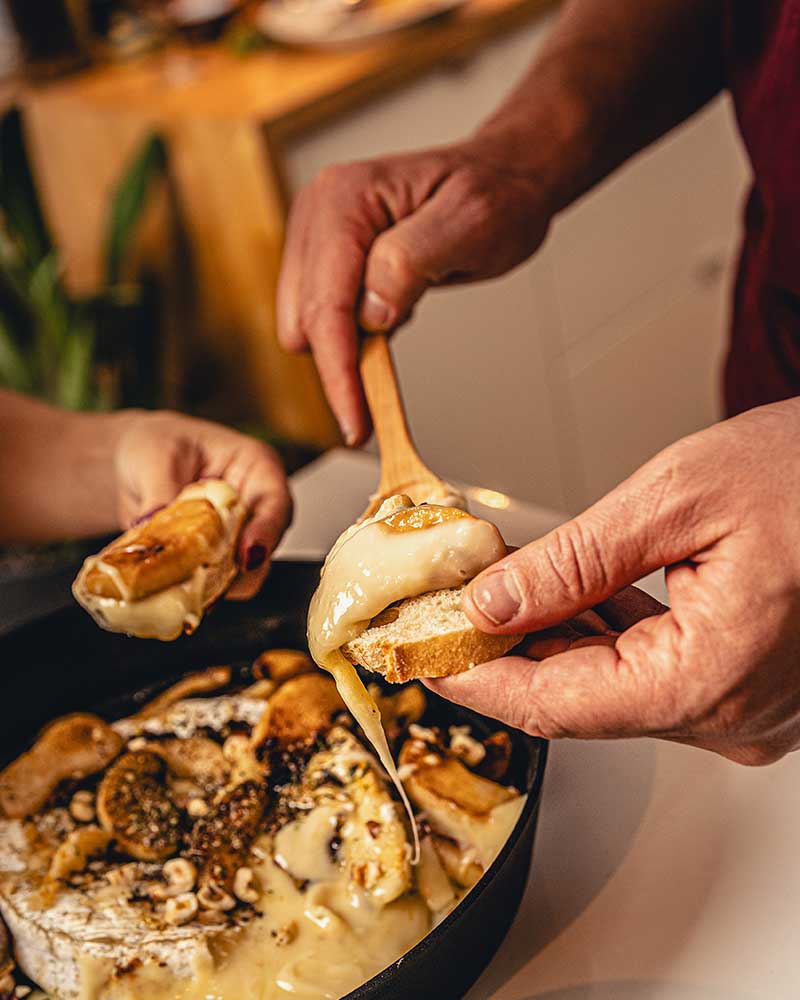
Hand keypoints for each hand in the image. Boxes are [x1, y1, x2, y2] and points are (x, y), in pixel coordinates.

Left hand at [113, 410, 291, 599]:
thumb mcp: (153, 457)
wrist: (132, 465)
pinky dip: (193, 593)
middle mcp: (254, 506)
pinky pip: (215, 586)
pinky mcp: (216, 562)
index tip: (248, 555)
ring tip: (178, 590)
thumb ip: (160, 491)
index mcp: (255, 468)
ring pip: (242, 574)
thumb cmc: (156, 444)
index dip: (266, 531)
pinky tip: (167, 592)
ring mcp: (237, 537)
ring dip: (213, 586)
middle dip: (237, 570)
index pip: (275, 502)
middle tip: (205, 583)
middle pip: (265, 547)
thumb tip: (153, 522)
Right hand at [277, 141, 553, 443]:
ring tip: (402, 319)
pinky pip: (324, 317)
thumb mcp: (469, 224)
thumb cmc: (494, 196)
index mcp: (343, 200)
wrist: (503, 180)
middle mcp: (317, 214)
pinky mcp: (327, 258)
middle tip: (386, 389)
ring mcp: (318, 236)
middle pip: (303, 321)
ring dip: (347, 347)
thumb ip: (409, 261)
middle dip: (340, 362)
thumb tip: (369, 311)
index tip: (356, 423)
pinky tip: (390, 313)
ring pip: (306, 325)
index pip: (326, 305)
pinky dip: (353, 334)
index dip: (339, 371)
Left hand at [428, 398, 799, 765]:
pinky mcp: (745, 685)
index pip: (553, 706)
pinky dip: (597, 638)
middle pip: (576, 702)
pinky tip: (561, 599)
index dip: (474, 681)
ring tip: (489, 596)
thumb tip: (492, 604)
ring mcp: (742, 708)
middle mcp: (730, 717)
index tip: (417, 653)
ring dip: (546, 644)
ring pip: (609, 688)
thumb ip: (574, 562)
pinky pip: (648, 672)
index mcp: (710, 682)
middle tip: (439, 613)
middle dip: (501, 657)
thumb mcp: (677, 498)